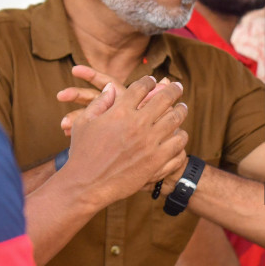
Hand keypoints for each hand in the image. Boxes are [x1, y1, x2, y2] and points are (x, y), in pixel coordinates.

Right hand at [62, 75, 187, 206]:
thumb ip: (100, 102)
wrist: (86, 185)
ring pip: (174, 118)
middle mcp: (137, 123)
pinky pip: (177, 142)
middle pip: (163, 98)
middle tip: (177, 87)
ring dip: (181, 110)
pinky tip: (180, 133)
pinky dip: (181, 135)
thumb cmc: (81, 153)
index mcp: (120, 111)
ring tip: (182, 107)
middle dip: (173, 90)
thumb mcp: (84, 122)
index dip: (149, 81)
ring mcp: (149, 142)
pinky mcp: (156, 160)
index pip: (141, 87)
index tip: (153, 81)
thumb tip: (111, 87)